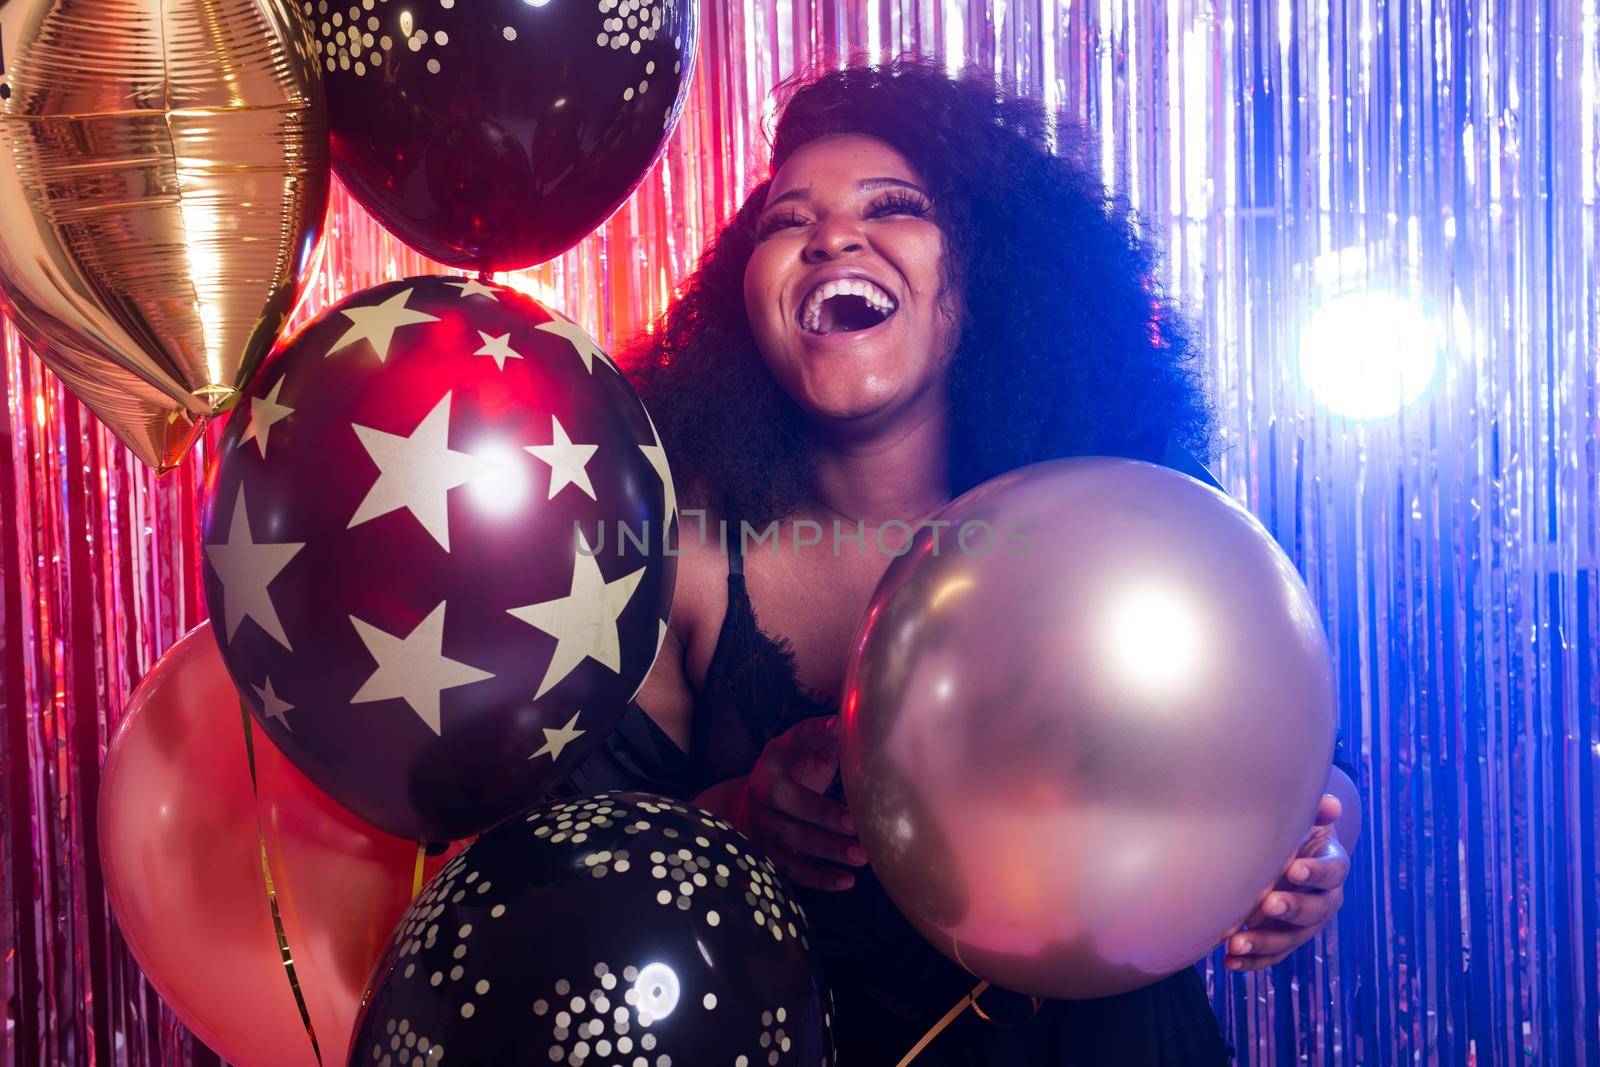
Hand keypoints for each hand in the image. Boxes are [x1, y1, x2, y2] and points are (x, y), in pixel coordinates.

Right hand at [699, 715, 865, 891]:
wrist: (745, 797)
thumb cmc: (786, 765)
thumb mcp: (795, 744)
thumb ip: (818, 734)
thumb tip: (843, 721)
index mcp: (768, 776)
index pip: (790, 793)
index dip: (820, 809)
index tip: (853, 819)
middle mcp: (759, 808)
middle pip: (791, 826)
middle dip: (826, 835)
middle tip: (861, 842)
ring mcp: (760, 835)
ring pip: (791, 853)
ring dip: (826, 858)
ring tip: (862, 859)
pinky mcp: (766, 857)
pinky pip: (791, 873)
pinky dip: (818, 879)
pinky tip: (846, 881)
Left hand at [1223, 794, 1349, 970]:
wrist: (1287, 856)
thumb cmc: (1295, 832)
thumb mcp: (1303, 819)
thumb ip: (1314, 812)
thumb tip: (1332, 805)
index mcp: (1333, 866)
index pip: (1331, 871)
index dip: (1315, 872)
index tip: (1293, 869)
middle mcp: (1324, 900)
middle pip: (1314, 911)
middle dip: (1291, 908)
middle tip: (1268, 905)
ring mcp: (1305, 924)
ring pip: (1291, 938)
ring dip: (1264, 942)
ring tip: (1236, 943)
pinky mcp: (1285, 939)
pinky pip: (1272, 954)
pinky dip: (1252, 961)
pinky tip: (1229, 962)